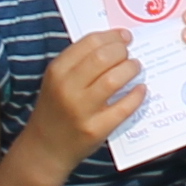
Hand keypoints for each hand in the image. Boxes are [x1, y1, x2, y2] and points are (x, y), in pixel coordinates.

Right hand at [9, 32, 149, 175]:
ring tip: (135, 68)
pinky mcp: (96, 129)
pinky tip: (141, 90)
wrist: (44, 148)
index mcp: (57, 71)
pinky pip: (123, 108)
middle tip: (129, 54)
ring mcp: (81, 110)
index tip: (124, 37)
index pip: (90, 43)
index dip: (112, 36)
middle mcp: (67, 88)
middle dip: (122, 51)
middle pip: (103, 58)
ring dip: (130, 69)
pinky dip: (137, 96)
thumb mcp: (57, 80)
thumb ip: (80, 62)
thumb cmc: (56, 109)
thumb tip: (116, 42)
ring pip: (114, 80)